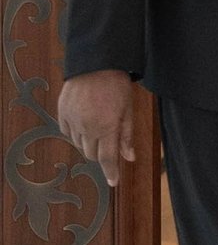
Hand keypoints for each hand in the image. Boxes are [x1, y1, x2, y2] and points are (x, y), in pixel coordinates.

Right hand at [57, 70, 135, 185]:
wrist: (95, 63)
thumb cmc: (117, 84)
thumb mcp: (128, 108)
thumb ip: (126, 134)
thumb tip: (129, 157)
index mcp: (106, 127)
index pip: (107, 158)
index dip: (111, 172)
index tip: (114, 181)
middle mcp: (86, 128)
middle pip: (92, 153)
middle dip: (101, 152)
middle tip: (108, 139)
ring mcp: (72, 121)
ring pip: (79, 144)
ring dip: (89, 142)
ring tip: (98, 124)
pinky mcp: (61, 114)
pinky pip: (68, 132)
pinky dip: (76, 132)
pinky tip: (84, 120)